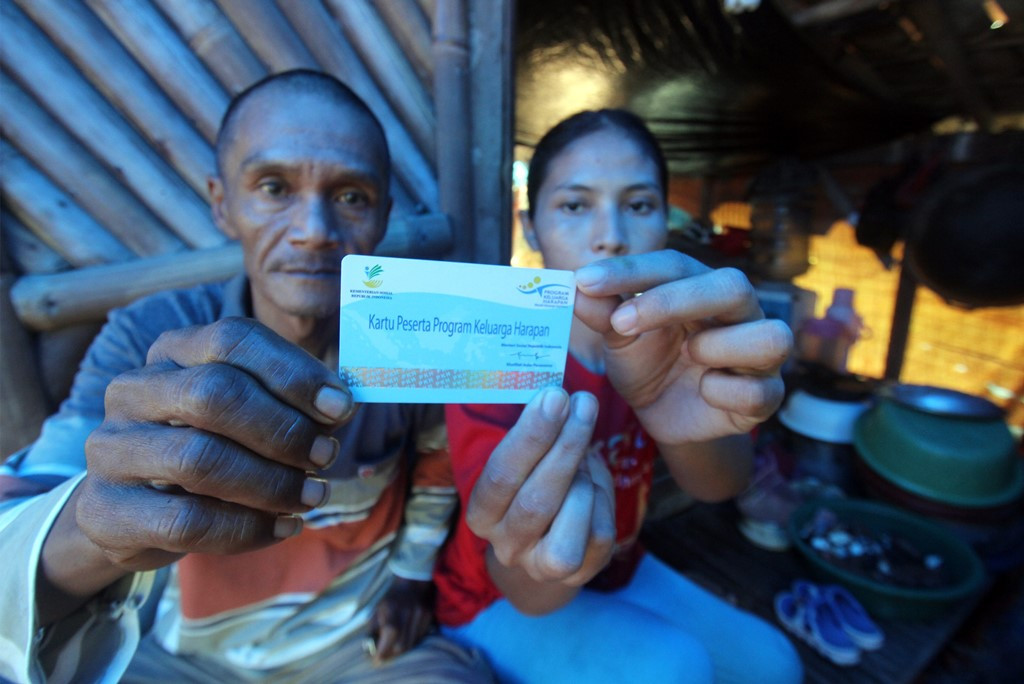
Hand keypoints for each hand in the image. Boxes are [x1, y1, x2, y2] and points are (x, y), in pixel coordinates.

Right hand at [76, 317, 354, 571]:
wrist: (128, 511)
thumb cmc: (206, 448)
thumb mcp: (242, 414)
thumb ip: (287, 402)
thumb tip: (341, 406)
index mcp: (173, 352)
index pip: (233, 339)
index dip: (294, 373)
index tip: (341, 408)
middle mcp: (134, 390)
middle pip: (215, 394)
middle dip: (284, 429)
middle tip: (325, 457)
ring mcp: (111, 448)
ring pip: (199, 460)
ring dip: (272, 483)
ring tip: (312, 496)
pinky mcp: (106, 509)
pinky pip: (186, 521)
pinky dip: (248, 529)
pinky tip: (284, 527)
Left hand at [367, 577, 434, 663]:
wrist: (414, 579)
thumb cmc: (391, 596)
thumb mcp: (377, 610)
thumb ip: (373, 630)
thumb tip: (368, 650)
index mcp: (392, 612)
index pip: (388, 639)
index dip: (381, 654)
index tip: (375, 661)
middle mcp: (408, 615)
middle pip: (401, 646)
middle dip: (391, 656)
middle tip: (384, 657)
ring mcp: (421, 617)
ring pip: (412, 644)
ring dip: (401, 652)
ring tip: (393, 651)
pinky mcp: (429, 618)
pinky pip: (420, 639)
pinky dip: (411, 644)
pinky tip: (404, 641)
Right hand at [466, 389, 615, 589]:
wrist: (543, 546)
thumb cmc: (532, 486)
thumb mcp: (524, 462)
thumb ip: (533, 435)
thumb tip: (558, 395)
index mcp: (482, 513)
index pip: (501, 474)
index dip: (531, 434)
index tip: (555, 396)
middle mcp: (506, 544)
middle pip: (536, 499)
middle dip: (565, 446)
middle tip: (584, 403)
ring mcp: (542, 565)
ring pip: (571, 519)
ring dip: (585, 478)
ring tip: (586, 455)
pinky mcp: (579, 574)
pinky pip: (600, 534)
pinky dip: (603, 500)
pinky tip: (595, 484)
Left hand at [573, 250, 791, 445]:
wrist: (665, 416)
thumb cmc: (647, 364)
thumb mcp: (620, 339)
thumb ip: (603, 312)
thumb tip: (576, 287)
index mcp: (701, 287)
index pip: (675, 265)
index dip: (632, 270)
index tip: (586, 280)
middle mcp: (739, 313)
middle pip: (732, 286)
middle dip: (676, 300)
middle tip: (622, 322)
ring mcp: (759, 355)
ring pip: (770, 336)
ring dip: (718, 346)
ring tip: (688, 355)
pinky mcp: (765, 396)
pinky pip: (759, 391)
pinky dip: (723, 392)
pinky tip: (703, 392)